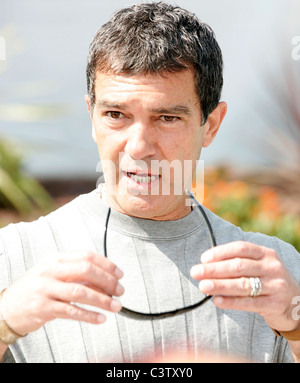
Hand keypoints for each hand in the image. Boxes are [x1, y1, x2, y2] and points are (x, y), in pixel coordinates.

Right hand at [0, 251, 123, 335]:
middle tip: (120, 291)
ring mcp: (45, 289)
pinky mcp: (43, 308)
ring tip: (116, 306)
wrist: (7, 308)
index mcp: (56, 260)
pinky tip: (100, 319)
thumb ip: (75, 273)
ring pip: (81, 292)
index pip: (86, 256)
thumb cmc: (36, 289)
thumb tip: (105, 279)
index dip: (106, 264)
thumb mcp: (53, 274)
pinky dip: (89, 315)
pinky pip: (71, 311)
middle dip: (108, 281)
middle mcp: (50, 271)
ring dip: (102, 300)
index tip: (119, 274)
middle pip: (86, 270)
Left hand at [190, 241, 299, 331]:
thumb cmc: (267, 281)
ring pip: (242, 284)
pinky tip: (216, 301)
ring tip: (202, 286)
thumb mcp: (259, 266)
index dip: (220, 252)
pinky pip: (249, 303)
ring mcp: (275, 285)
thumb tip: (206, 266)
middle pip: (238, 266)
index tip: (203, 259)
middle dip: (214, 269)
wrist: (296, 303)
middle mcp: (272, 267)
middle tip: (195, 272)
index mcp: (266, 253)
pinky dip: (231, 302)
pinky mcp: (275, 304)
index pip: (240, 248)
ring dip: (219, 285)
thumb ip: (238, 263)